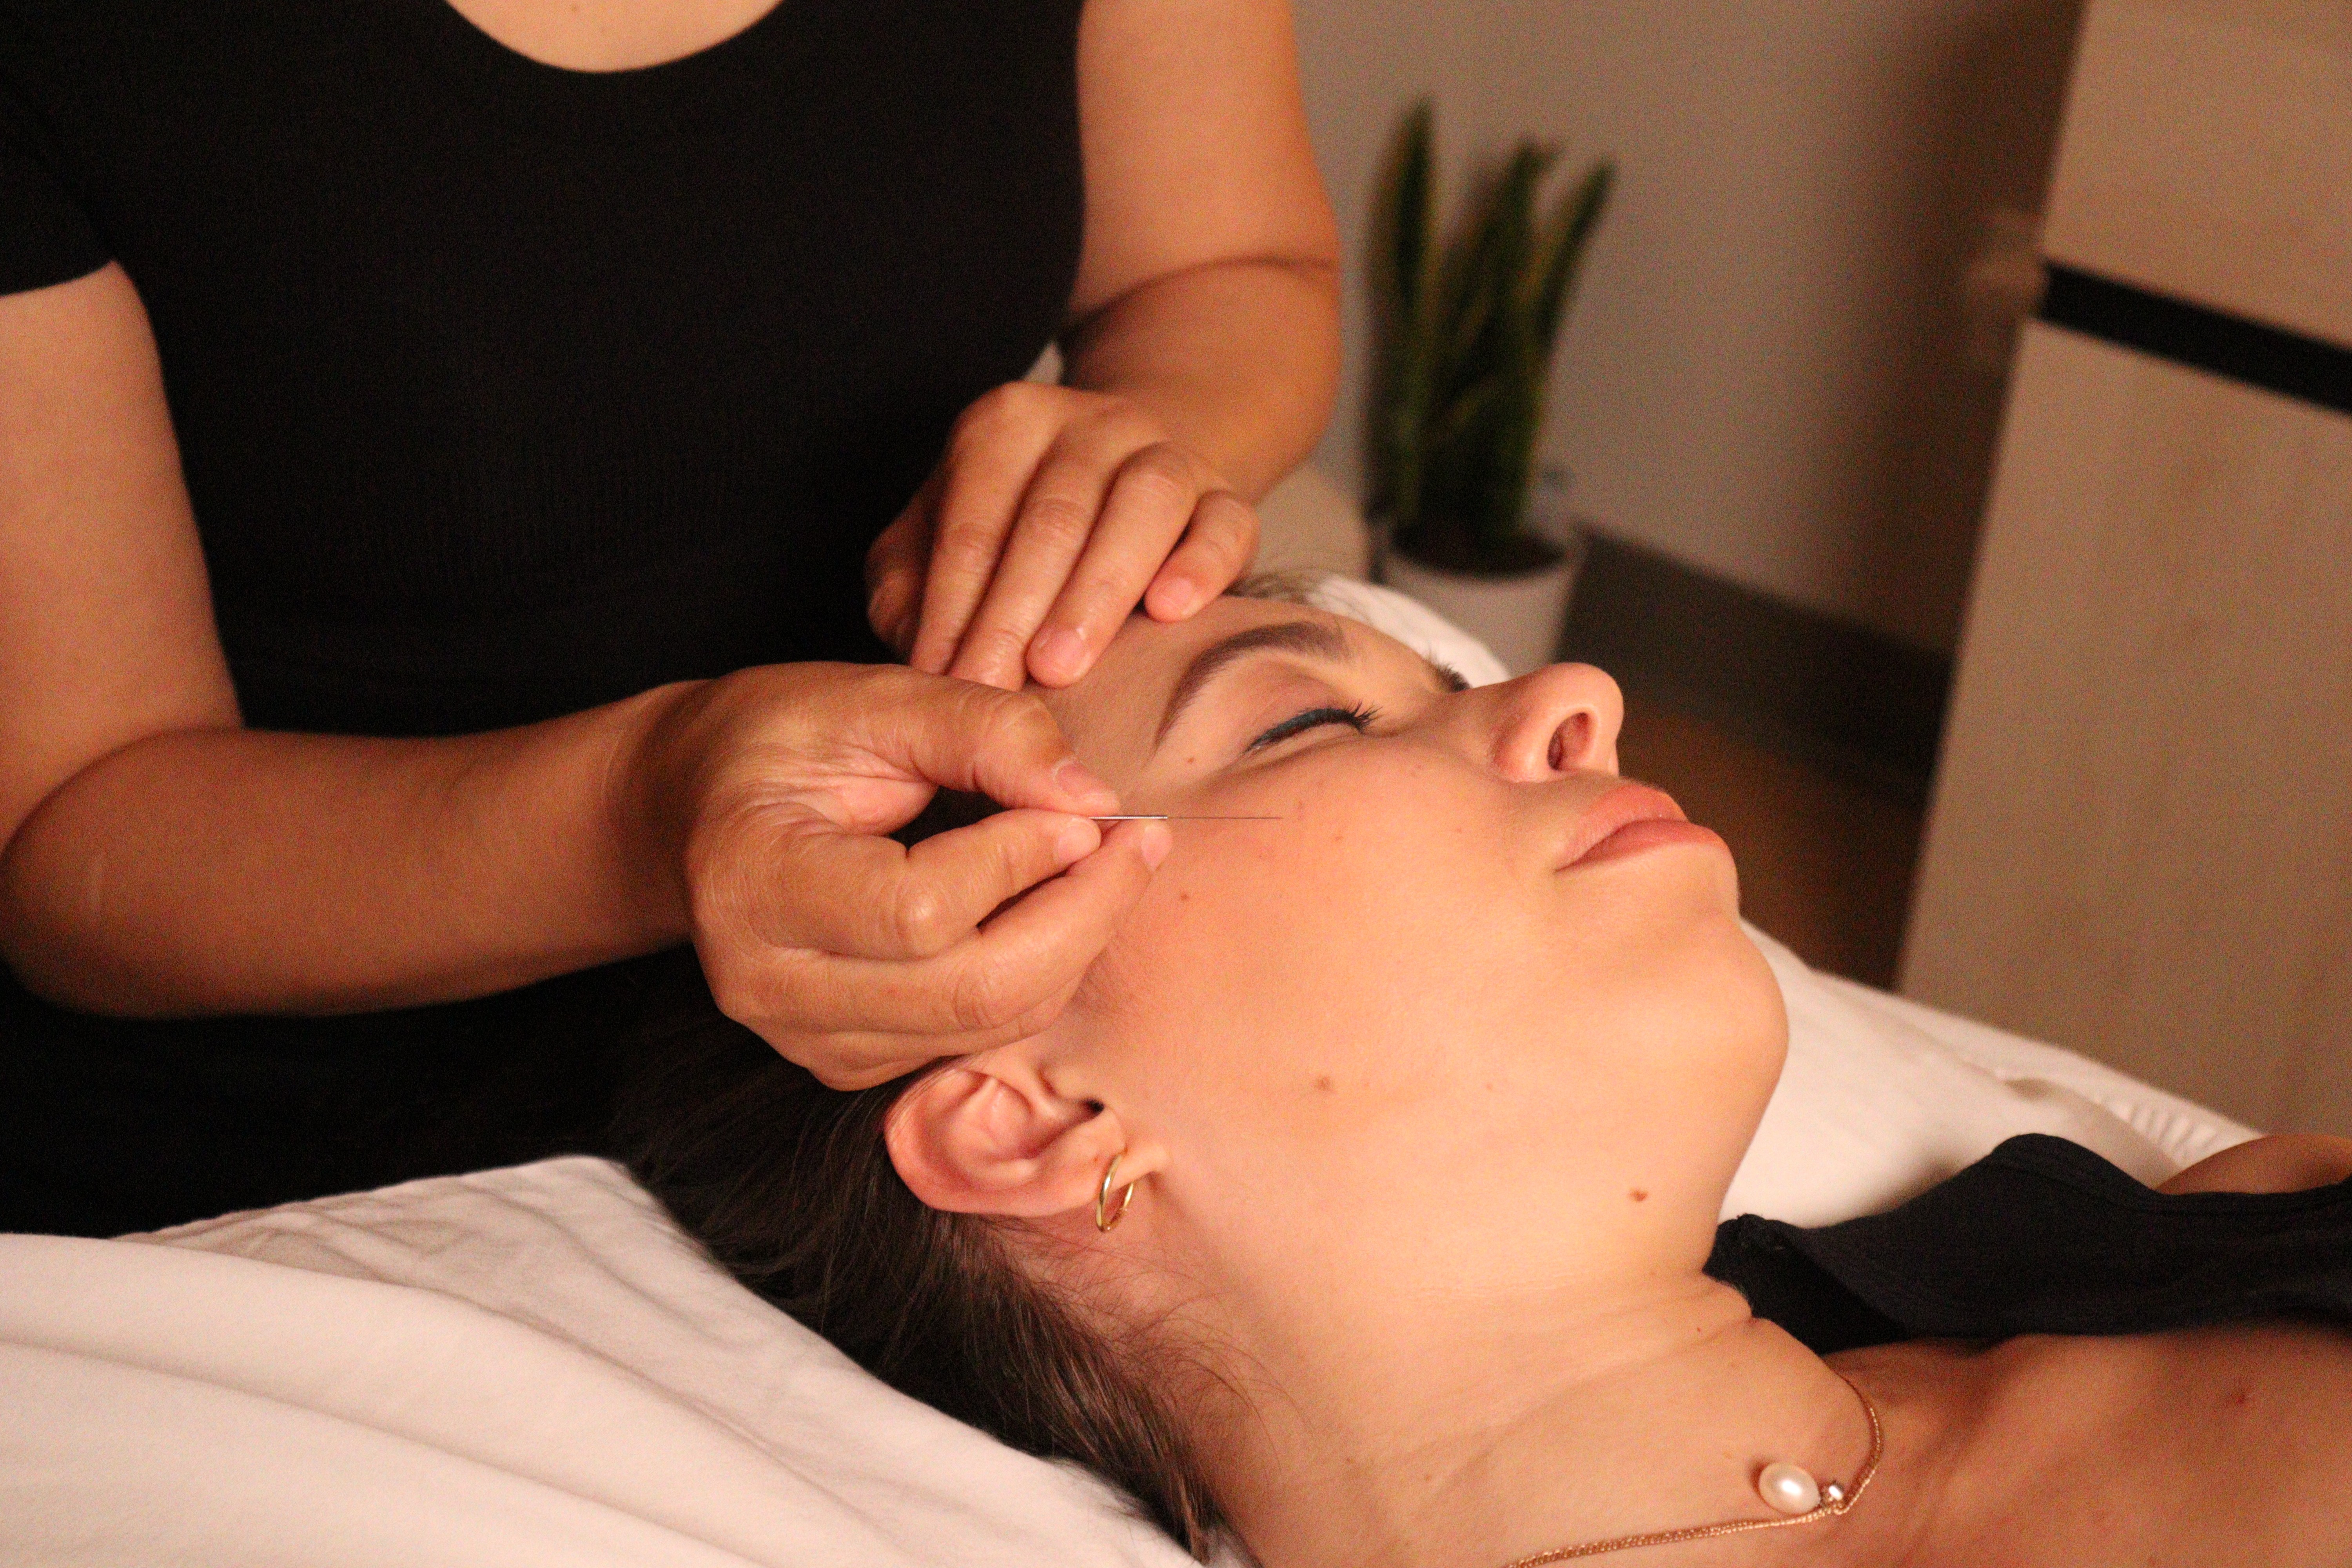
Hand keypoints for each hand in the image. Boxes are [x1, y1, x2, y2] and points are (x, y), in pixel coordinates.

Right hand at [625, 663, 1170, 1088]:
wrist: (698, 811)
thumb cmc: (778, 742)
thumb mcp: (869, 699)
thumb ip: (981, 730)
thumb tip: (1091, 797)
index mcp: (753, 883)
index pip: (919, 909)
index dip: (1021, 861)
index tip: (1082, 807)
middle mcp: (768, 983)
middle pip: (971, 990)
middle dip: (1082, 914)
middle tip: (1138, 841)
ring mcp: (807, 1038)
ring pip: (989, 1023)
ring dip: (1074, 944)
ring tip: (1109, 863)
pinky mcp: (850, 1061)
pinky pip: (978, 1035)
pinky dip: (1039, 972)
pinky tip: (1054, 907)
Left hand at [865, 383, 1260, 689]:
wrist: (1119, 478)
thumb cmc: (1013, 526)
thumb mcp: (936, 539)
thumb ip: (911, 587)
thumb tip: (924, 657)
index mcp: (1007, 423)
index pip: (974, 523)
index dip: (954, 607)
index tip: (942, 683)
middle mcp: (1091, 423)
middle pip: (1053, 517)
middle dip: (1017, 611)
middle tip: (994, 687)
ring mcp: (1166, 453)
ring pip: (1141, 506)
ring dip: (1096, 591)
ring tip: (1062, 666)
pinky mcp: (1225, 495)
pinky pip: (1224, 522)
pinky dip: (1201, 565)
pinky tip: (1170, 612)